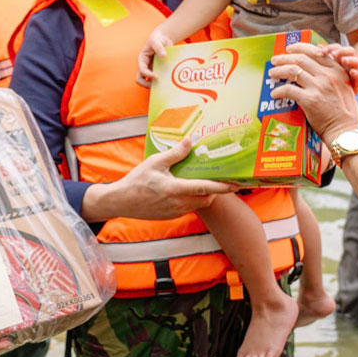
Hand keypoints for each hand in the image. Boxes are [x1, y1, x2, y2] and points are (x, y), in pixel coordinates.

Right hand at [84, 138, 238, 221]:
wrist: (121, 201)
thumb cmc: (137, 180)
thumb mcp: (155, 162)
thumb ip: (175, 154)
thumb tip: (190, 141)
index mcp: (175, 189)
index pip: (205, 188)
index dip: (222, 187)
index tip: (236, 184)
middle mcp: (178, 203)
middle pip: (206, 199)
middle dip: (215, 190)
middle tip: (218, 179)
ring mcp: (175, 212)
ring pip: (198, 204)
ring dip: (204, 195)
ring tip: (202, 182)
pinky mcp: (171, 215)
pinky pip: (188, 208)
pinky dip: (192, 199)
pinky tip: (185, 189)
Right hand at [137, 28, 173, 86]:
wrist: (163, 39)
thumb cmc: (157, 39)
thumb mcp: (156, 41)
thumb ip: (159, 47)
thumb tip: (163, 55)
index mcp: (142, 59)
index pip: (142, 70)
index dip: (148, 74)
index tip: (157, 77)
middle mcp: (145, 66)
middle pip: (140, 79)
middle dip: (147, 84)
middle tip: (157, 86)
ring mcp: (150, 69)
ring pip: (147, 82)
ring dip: (153, 85)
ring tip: (162, 86)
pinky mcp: (157, 71)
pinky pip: (157, 80)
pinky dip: (161, 82)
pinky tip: (168, 82)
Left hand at [269, 43, 357, 142]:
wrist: (347, 131)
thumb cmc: (346, 113)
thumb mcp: (345, 87)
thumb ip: (332, 76)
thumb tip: (313, 69)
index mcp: (337, 70)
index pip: (315, 52)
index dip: (299, 48)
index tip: (289, 49)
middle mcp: (327, 75)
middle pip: (300, 59)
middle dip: (284, 57)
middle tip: (275, 60)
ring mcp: (319, 87)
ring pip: (292, 71)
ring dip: (278, 71)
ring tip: (272, 73)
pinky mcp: (310, 100)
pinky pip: (288, 90)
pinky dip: (279, 91)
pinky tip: (275, 94)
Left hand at [320, 43, 357, 90]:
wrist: (347, 93)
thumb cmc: (334, 78)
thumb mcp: (327, 67)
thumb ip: (324, 58)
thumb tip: (318, 47)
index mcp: (341, 57)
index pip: (338, 47)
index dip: (331, 47)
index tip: (322, 51)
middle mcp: (349, 62)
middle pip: (350, 51)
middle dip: (341, 51)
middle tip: (333, 54)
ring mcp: (355, 70)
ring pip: (356, 61)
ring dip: (350, 60)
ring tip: (343, 60)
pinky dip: (356, 73)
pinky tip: (352, 72)